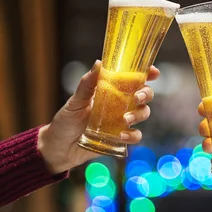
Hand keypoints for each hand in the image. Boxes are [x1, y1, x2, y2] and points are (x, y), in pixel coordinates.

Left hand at [38, 60, 158, 173]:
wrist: (58, 147)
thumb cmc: (66, 120)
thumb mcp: (75, 100)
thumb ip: (88, 83)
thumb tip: (99, 63)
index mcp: (112, 91)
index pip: (134, 79)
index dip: (147, 74)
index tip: (153, 72)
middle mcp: (121, 104)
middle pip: (144, 95)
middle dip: (146, 94)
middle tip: (137, 97)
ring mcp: (122, 122)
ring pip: (143, 113)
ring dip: (139, 115)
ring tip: (125, 120)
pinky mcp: (120, 139)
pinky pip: (135, 136)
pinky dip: (131, 135)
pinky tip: (119, 136)